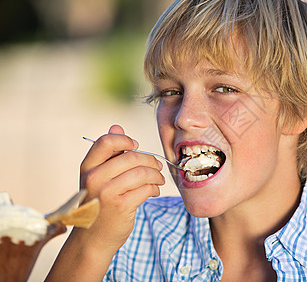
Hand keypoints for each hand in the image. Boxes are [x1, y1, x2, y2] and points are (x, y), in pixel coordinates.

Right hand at [78, 125, 164, 253]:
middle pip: (131, 157)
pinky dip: (155, 188)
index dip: (126, 140)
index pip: (107, 142)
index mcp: (88, 167)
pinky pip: (147, 188)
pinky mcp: (121, 206)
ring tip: (158, 179)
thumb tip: (117, 127)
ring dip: (156, 175)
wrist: (93, 239)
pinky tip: (154, 191)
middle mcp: (94, 178)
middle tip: (157, 166)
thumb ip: (108, 153)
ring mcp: (107, 193)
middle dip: (150, 160)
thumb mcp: (97, 177)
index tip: (136, 147)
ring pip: (142, 172)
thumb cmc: (99, 204)